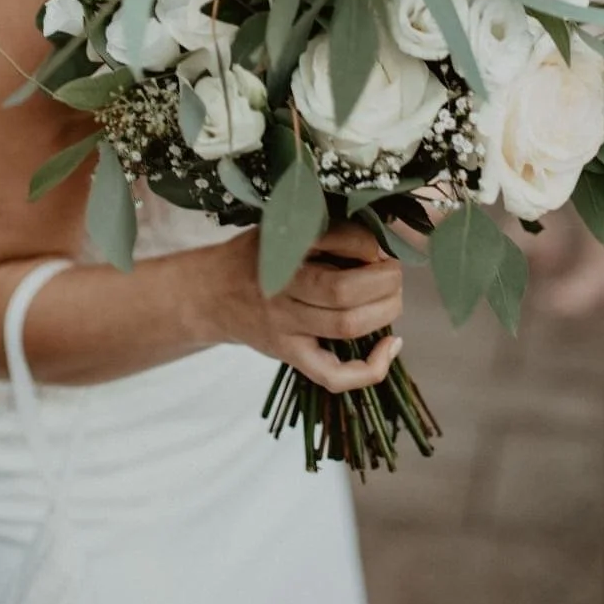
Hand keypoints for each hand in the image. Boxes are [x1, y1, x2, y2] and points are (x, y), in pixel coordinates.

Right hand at [205, 222, 402, 392]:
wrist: (210, 294)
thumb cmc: (254, 256)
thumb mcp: (281, 228)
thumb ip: (327, 232)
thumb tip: (378, 247)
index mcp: (280, 252)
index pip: (332, 243)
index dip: (367, 245)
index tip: (378, 246)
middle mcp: (281, 292)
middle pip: (343, 292)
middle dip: (384, 281)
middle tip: (393, 272)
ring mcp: (285, 329)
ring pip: (346, 327)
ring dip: (385, 311)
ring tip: (393, 297)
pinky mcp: (290, 356)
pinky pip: (333, 376)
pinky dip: (370, 368)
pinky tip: (390, 346)